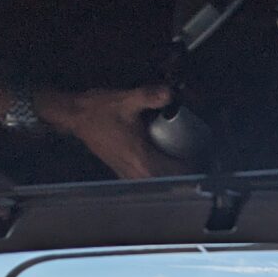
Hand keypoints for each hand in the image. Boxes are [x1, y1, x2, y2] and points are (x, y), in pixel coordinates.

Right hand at [37, 87, 186, 179]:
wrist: (74, 116)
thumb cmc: (98, 110)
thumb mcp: (126, 100)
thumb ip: (149, 96)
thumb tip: (169, 92)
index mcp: (142, 161)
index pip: (176, 173)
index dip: (192, 166)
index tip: (203, 156)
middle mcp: (136, 173)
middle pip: (170, 182)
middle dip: (185, 172)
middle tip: (198, 159)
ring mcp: (128, 175)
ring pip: (158, 184)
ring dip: (172, 175)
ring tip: (183, 162)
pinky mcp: (122, 172)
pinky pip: (147, 179)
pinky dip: (158, 174)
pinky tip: (163, 162)